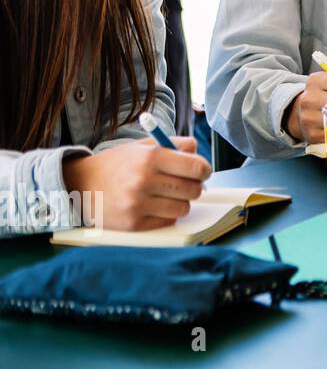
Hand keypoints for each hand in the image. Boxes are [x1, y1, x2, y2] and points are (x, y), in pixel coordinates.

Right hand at [62, 137, 209, 230]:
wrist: (80, 185)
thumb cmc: (118, 165)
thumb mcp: (143, 146)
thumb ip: (174, 144)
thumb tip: (198, 152)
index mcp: (151, 157)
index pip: (196, 167)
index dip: (204, 170)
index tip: (201, 171)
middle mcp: (144, 181)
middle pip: (194, 190)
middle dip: (193, 186)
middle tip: (183, 184)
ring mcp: (138, 204)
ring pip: (183, 208)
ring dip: (180, 202)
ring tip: (166, 195)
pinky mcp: (133, 224)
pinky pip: (168, 222)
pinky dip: (166, 215)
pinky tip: (153, 206)